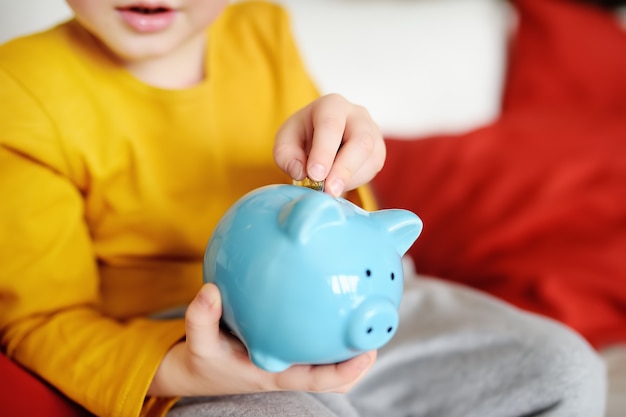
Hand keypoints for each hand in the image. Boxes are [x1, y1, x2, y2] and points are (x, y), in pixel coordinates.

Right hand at [148, 283, 376, 396]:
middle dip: (359, 360)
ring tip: (361, 317)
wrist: (196, 371)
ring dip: (347, 347)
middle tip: (375, 332)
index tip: (367, 353)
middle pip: (336, 377)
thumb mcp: (196, 343)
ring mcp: (288, 361)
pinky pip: (311, 345)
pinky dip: (323, 330)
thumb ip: (200, 318)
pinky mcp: (284, 349)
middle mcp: (288, 369)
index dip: (347, 371)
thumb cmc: (203, 360)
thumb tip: (210, 290)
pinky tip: (326, 301)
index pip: (319, 380)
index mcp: (276, 374)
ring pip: (328, 363)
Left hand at [274, 94, 385, 196]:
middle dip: (344, 169)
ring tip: (328, 189)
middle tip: (329, 190)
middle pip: (361, 140)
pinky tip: (339, 183)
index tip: (314, 175)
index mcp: (331, 106)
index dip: (324, 152)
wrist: (321, 139)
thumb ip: (285, 156)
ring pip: (371, 157)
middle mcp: (357, 114)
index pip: (331, 125)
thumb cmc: (303, 138)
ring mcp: (372, 132)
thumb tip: (300, 171)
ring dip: (349, 178)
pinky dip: (355, 181)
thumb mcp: (285, 142)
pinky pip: (373, 168)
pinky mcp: (378, 150)